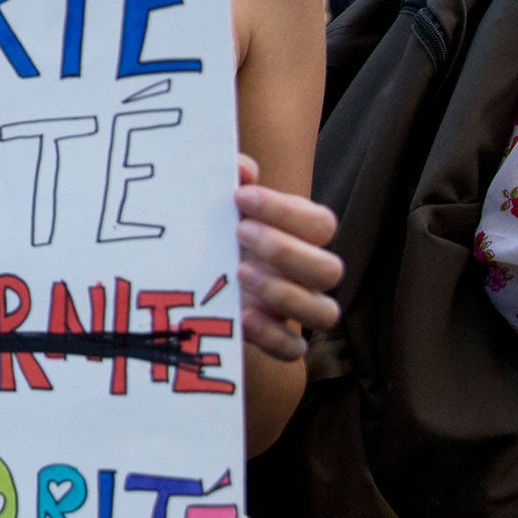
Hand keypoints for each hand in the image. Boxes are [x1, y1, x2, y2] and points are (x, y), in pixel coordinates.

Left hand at [234, 152, 342, 360]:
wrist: (187, 279)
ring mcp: (296, 312)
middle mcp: (308, 276)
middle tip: (240, 232)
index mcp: (301, 239)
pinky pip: (295, 350)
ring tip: (240, 272)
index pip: (319, 223)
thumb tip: (240, 167)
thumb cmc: (214, 234)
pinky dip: (273, 336)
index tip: (241, 195)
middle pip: (331, 269)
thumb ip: (232, 184)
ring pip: (325, 313)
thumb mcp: (218, 207)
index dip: (286, 210)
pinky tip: (242, 316)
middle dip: (286, 250)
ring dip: (286, 293)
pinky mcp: (277, 342)